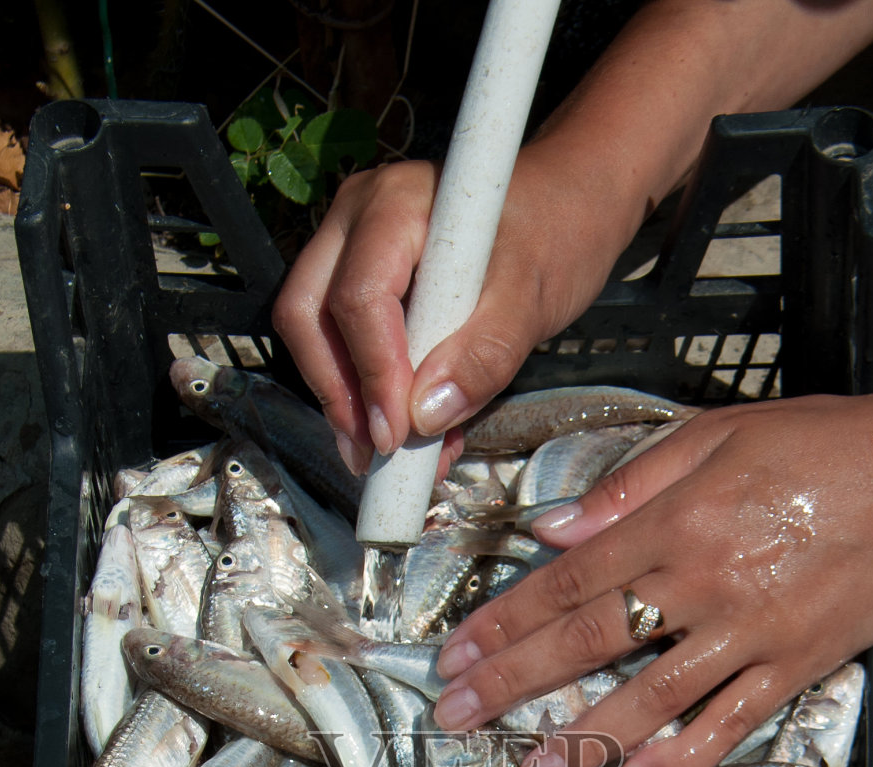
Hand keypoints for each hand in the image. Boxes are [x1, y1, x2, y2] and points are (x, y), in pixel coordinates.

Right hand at [271, 147, 643, 473]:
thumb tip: (425, 414)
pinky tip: (409, 435)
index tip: (396, 435)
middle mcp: (357, 220)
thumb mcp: (533, 297)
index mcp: (397, 204)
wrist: (565, 212)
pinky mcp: (360, 282)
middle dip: (337, 392)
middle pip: (308, 314)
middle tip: (373, 455)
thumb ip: (485, 354)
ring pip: (313, 334)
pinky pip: (342, 343)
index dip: (373, 372)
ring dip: (344, 402)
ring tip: (391, 457)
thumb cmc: (554, 236)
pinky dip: (368, 395)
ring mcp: (350, 249)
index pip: (360, 296)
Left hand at [432, 368, 872, 766]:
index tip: (453, 656)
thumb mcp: (718, 433)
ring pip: (650, 695)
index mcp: (675, 518)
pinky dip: (684, 757)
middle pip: (588, 641)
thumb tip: (553, 528)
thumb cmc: (822, 443)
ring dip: (585, 738)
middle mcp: (701, 578)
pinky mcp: (797, 664)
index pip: (567, 580)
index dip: (503, 622)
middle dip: (512, 683)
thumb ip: (631, 482)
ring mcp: (751, 629)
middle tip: (454, 719)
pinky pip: (731, 721)